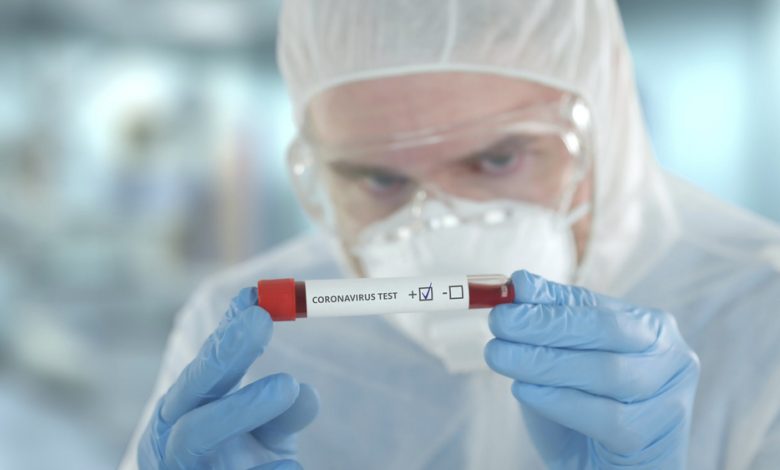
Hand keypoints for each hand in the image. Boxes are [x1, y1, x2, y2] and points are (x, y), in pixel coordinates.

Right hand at [137, 288, 318, 469]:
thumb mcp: (268, 434)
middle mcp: (173, 437)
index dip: (228, 331)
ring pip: (195, 434)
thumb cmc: (242, 464)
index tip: (259, 299)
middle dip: (224, 354)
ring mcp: (180, 468)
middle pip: (191, 391)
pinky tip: (288, 464)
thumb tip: (305, 391)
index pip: (207, 365)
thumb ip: (284, 409)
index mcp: (188, 410)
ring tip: (289, 385)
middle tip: (262, 321)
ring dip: (240, 405)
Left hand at [484, 271, 699, 468]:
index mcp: (650, 328)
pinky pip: (606, 416)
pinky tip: (524, 390)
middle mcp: (672, 356)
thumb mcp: (562, 361)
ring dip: (545, 362)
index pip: (597, 306)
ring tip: (500, 356)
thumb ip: (548, 322)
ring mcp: (670, 398)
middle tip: (498, 324)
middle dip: (546, 325)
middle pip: (607, 331)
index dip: (549, 301)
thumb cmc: (583, 411)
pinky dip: (559, 400)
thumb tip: (520, 282)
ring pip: (606, 372)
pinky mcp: (656, 437)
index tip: (506, 298)